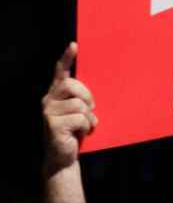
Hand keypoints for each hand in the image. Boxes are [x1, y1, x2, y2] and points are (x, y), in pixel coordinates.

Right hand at [42, 43, 97, 172]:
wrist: (64, 157)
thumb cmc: (74, 132)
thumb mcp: (79, 113)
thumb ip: (82, 101)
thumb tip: (95, 97)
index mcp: (56, 94)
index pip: (60, 72)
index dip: (67, 59)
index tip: (74, 45)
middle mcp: (48, 100)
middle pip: (72, 85)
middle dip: (87, 96)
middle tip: (91, 110)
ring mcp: (48, 111)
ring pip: (80, 104)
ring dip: (89, 117)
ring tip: (84, 126)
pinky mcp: (53, 124)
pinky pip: (80, 118)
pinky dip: (86, 126)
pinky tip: (80, 133)